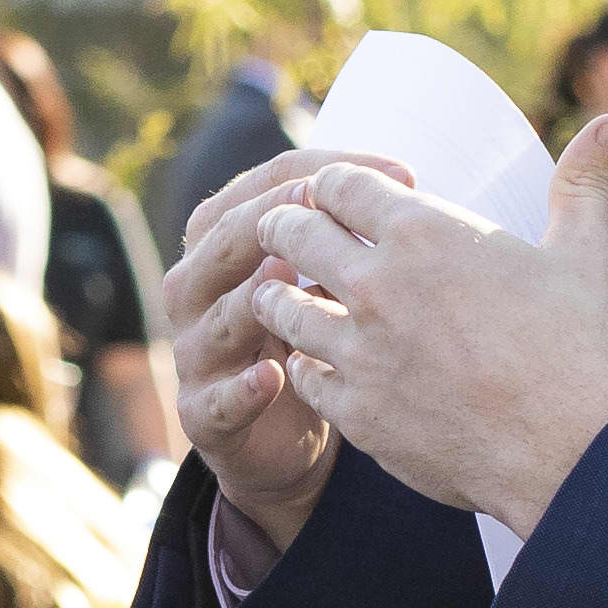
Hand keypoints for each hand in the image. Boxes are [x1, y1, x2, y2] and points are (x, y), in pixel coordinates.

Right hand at [162, 144, 388, 550]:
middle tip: (342, 211)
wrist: (282, 436)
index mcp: (222, 238)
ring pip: (222, 315)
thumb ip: (347, 234)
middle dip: (284, 218)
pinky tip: (274, 377)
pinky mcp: (202, 413)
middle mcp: (197, 286)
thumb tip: (412, 186)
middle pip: (228, 237)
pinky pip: (217, 400)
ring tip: (291, 280)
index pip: (266, 183)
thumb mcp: (329, 276)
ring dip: (256, 297)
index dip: (328, 172)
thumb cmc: (314, 334)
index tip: (404, 174)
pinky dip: (243, 389)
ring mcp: (195, 351)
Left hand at [242, 118, 607, 530]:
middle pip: (294, 235)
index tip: (329, 193)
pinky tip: (308, 363)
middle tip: (286, 230)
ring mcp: (361, 352)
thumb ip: (585, 182)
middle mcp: (378, 286)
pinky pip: (302, 377)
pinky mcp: (358, 412)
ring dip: (280, 294)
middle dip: (285, 227)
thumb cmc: (579, 348)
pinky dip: (301, 365)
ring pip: (283, 307)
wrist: (569, 452)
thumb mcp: (584, 253)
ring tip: (281, 292)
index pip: (339, 186)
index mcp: (425, 233)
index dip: (330, 185)